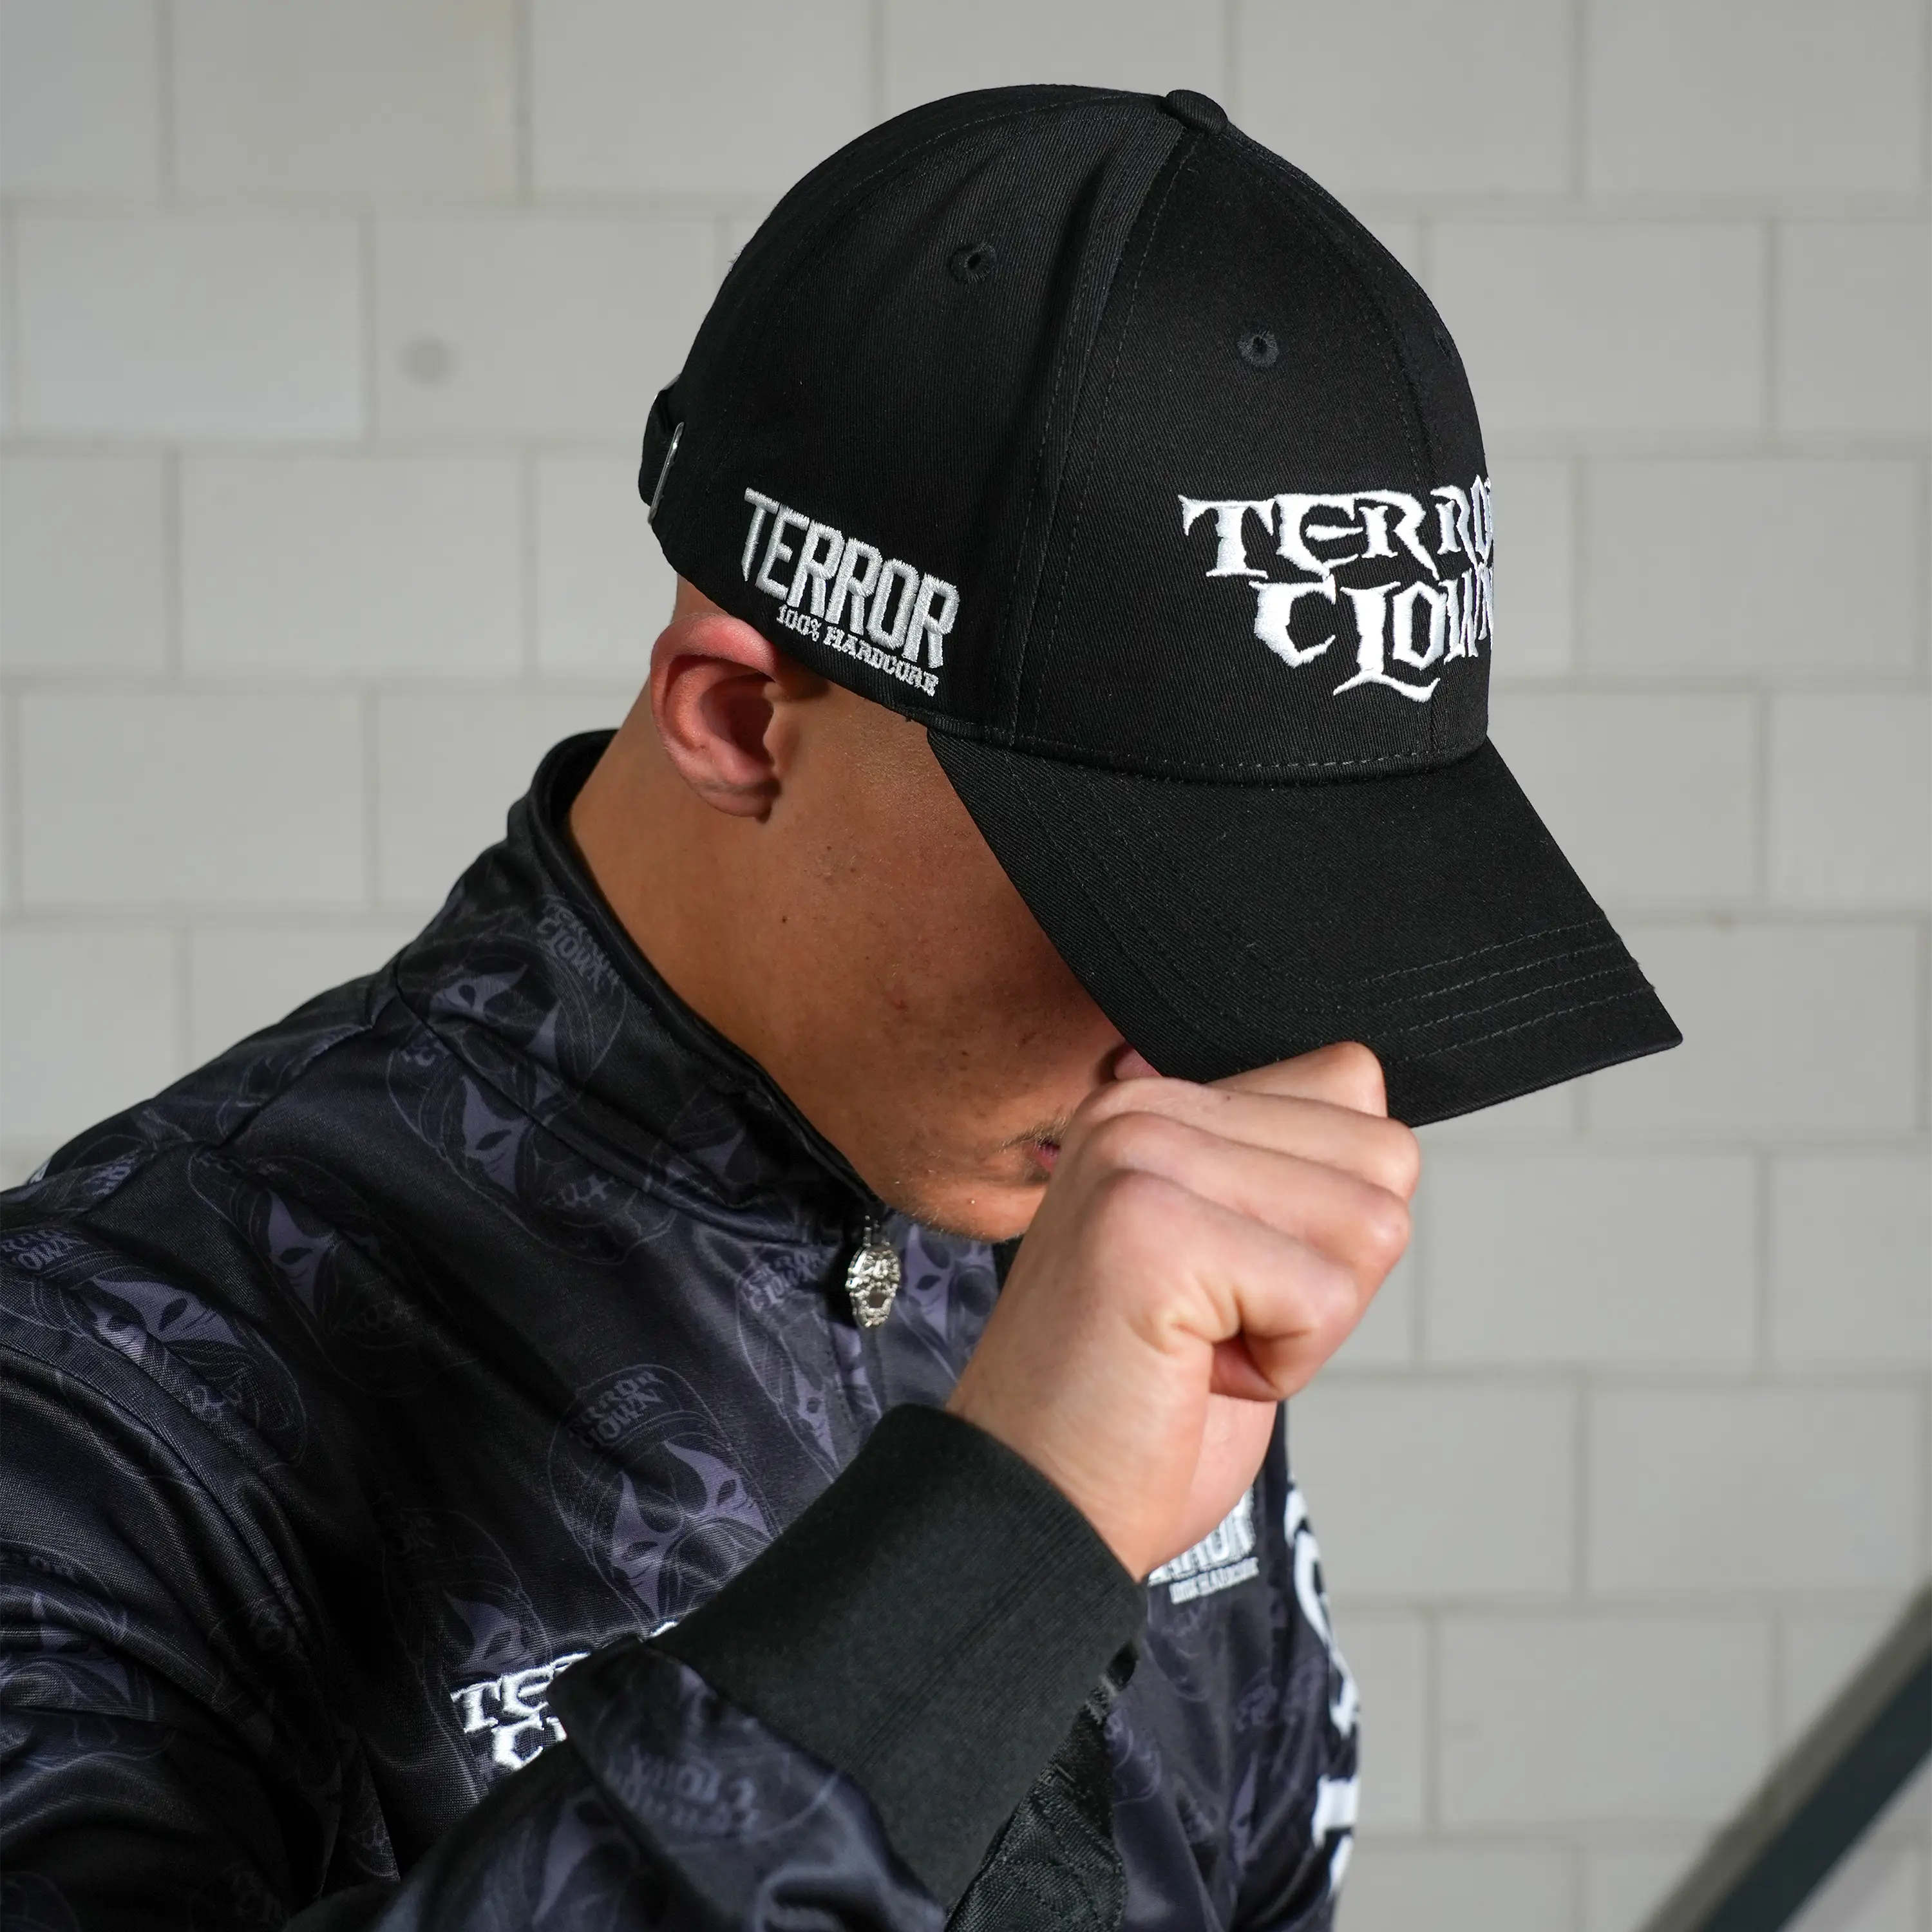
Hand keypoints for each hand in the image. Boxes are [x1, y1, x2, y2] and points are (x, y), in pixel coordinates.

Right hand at [946, 1043, 1417, 1579]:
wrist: (1036, 1506)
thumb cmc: (1132, 1407)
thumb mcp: (1230, 1258)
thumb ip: (1289, 1170)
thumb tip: (1379, 1117)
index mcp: (1156, 1101)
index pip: (1351, 1084)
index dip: (1329, 1221)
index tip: (1230, 1280)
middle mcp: (1138, 1107)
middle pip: (1381, 1156)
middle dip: (1330, 1273)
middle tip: (1218, 1324)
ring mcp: (1141, 1158)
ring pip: (1370, 1224)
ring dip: (1305, 1324)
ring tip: (1200, 1344)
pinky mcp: (1152, 1230)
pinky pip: (1325, 1297)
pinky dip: (1282, 1368)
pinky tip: (1190, 1372)